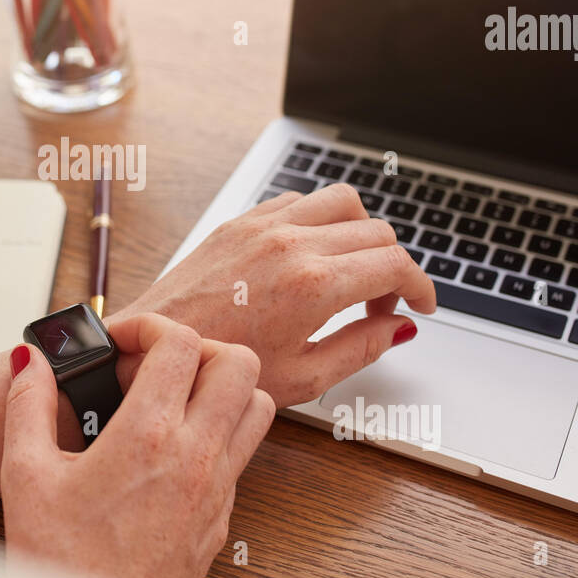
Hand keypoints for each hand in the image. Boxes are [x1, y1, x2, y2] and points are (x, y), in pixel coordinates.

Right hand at [1, 313, 274, 577]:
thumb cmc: (62, 562)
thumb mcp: (25, 475)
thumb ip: (26, 405)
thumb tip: (30, 362)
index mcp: (147, 437)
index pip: (179, 343)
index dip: (149, 326)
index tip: (122, 340)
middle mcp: (195, 458)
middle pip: (240, 364)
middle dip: (200, 347)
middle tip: (159, 361)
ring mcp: (216, 489)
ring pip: (257, 408)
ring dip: (224, 388)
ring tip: (176, 396)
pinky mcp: (221, 518)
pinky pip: (242, 454)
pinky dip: (219, 433)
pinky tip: (174, 446)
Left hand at [113, 183, 437, 407]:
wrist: (156, 347)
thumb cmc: (219, 367)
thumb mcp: (303, 377)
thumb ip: (361, 348)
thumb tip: (398, 328)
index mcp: (315, 284)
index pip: (395, 265)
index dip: (421, 287)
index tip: (421, 306)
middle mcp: (293, 243)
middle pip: (377, 232)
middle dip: (394, 268)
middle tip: (382, 305)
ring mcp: (264, 225)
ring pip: (343, 201)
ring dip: (362, 233)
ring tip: (352, 273)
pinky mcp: (240, 221)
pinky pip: (298, 200)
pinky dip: (320, 220)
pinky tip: (312, 255)